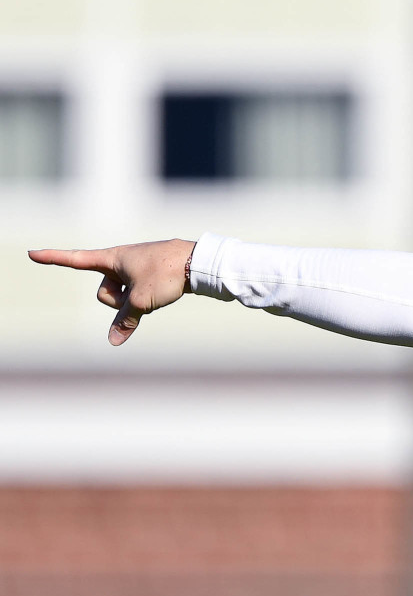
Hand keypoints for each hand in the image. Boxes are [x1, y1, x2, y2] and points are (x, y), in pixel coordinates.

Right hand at [29, 239, 195, 345]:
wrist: (198, 262)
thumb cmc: (166, 274)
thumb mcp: (142, 301)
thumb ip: (125, 321)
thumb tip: (113, 341)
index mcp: (111, 259)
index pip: (75, 260)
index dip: (53, 259)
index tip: (32, 254)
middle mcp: (119, 260)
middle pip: (104, 293)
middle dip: (119, 301)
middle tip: (142, 294)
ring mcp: (135, 268)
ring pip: (123, 295)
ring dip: (136, 301)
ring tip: (157, 290)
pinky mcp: (148, 274)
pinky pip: (138, 294)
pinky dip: (146, 299)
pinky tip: (164, 291)